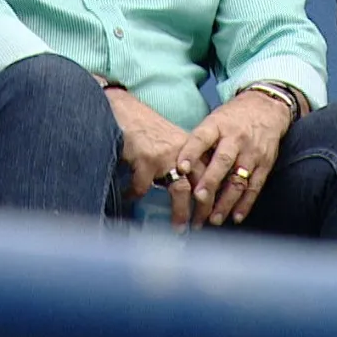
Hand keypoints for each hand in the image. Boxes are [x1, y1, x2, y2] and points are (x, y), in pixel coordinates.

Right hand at [107, 89, 204, 230]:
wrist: (121, 108)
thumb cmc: (142, 125)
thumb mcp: (168, 139)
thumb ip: (180, 158)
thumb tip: (186, 185)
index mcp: (191, 147)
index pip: (211, 174)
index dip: (215, 194)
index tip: (214, 212)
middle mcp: (183, 151)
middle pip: (202, 184)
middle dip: (204, 209)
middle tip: (200, 225)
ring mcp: (165, 155)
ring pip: (180, 191)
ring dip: (180, 212)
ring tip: (178, 227)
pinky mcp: (145, 160)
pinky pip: (142, 187)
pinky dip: (134, 195)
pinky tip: (128, 197)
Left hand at [176, 91, 292, 228]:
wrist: (266, 108)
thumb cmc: (231, 118)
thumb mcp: (213, 120)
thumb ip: (198, 142)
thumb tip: (177, 166)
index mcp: (217, 125)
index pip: (201, 138)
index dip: (190, 152)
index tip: (179, 168)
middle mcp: (235, 139)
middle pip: (222, 162)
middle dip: (210, 182)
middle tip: (198, 199)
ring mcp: (252, 153)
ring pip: (238, 179)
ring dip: (226, 201)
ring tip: (213, 218)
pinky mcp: (265, 165)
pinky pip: (255, 187)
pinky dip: (246, 204)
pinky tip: (236, 217)